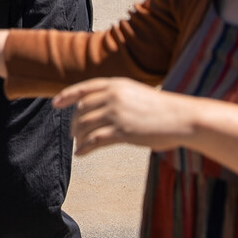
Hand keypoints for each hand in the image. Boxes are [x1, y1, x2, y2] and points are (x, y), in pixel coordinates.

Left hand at [54, 78, 197, 156]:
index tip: (55, 104)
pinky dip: (84, 147)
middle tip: (74, 133)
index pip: (84, 88)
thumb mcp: (136, 93)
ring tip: (79, 144)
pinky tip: (81, 153)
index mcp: (117, 84)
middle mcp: (114, 96)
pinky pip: (95, 140)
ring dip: (79, 136)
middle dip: (75, 122)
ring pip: (85, 125)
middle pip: (82, 109)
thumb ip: (118, 96)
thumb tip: (99, 107)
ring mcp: (117, 113)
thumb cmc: (162, 108)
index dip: (67, 96)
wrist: (181, 117)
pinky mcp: (122, 131)